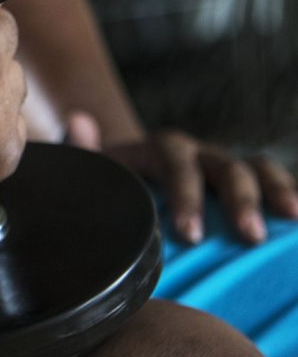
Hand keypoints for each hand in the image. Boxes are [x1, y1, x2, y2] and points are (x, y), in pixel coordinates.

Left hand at [65, 112, 297, 244]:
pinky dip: (290, 193)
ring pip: (257, 170)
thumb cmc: (116, 190)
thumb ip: (85, 154)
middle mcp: (199, 155)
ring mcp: (227, 169)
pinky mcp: (250, 188)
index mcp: (160, 151)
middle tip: (247, 236)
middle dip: (238, 198)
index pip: (175, 160)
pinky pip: (275, 184)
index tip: (189, 233)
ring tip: (292, 219)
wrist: (137, 190)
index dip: (186, 192)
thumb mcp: (100, 174)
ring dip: (276, 190)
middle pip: (223, 166)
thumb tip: (79, 120)